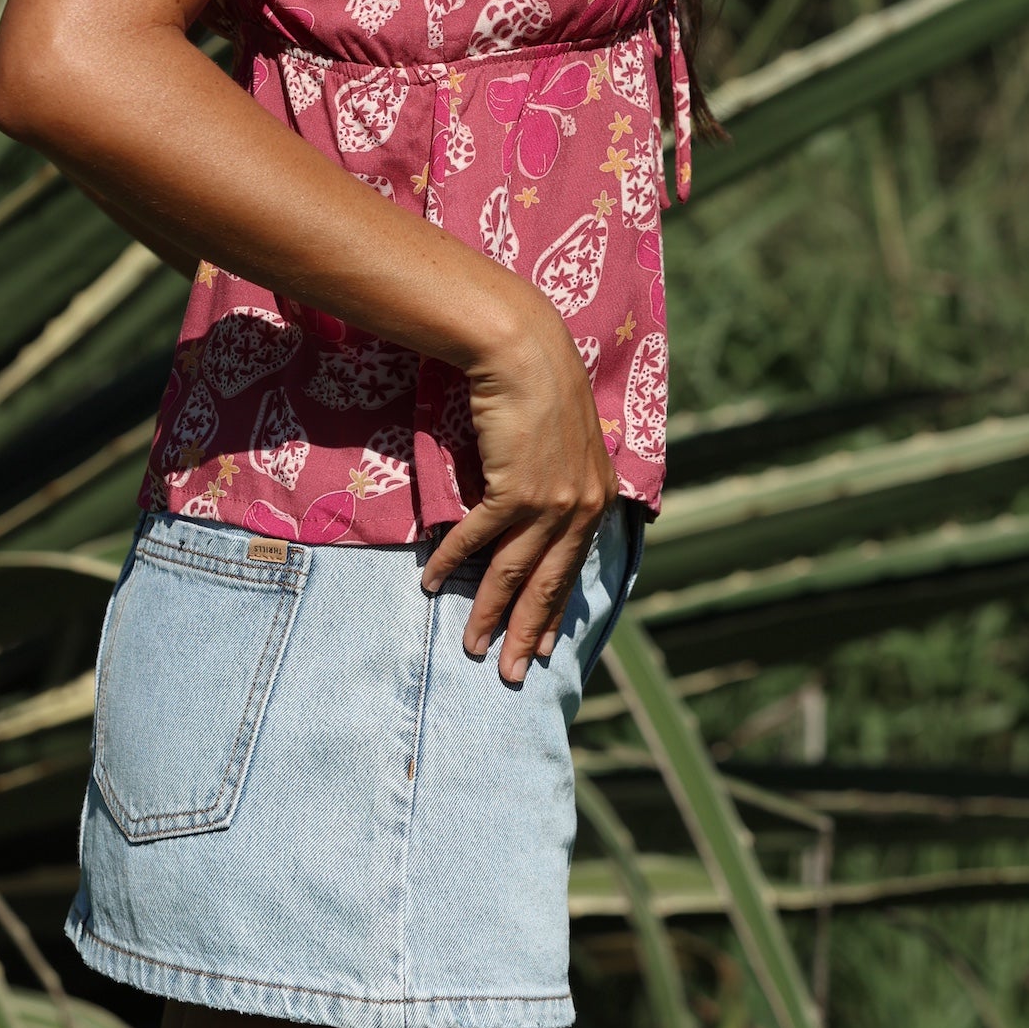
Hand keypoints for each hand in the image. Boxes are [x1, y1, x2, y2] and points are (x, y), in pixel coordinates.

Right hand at [418, 288, 617, 685]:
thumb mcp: (567, 440)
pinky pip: (478, 538)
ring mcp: (550, 502)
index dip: (557, 612)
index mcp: (595, 498)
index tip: (548, 648)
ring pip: (513, 573)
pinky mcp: (516, 489)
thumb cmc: (542, 386)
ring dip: (490, 614)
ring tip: (472, 647)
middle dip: (528, 634)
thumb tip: (547, 511)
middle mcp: (580, 507)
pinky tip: (433, 582)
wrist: (525, 352)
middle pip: (548, 584)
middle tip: (513, 675)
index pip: (573, 569)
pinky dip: (453, 561)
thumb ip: (562, 479)